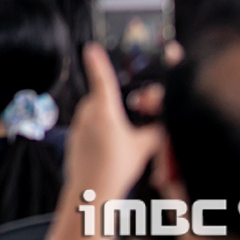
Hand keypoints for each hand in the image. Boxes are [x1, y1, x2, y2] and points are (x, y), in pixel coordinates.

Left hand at [64, 43, 164, 200]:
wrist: (90, 191)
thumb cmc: (116, 168)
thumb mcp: (144, 148)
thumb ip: (156, 132)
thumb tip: (165, 124)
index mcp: (104, 110)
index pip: (102, 80)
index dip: (98, 62)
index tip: (91, 48)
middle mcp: (88, 114)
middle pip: (101, 98)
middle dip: (113, 102)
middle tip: (129, 117)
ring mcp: (78, 125)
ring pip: (94, 112)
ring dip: (106, 117)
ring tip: (120, 140)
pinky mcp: (73, 137)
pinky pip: (87, 126)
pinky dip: (98, 130)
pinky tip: (108, 148)